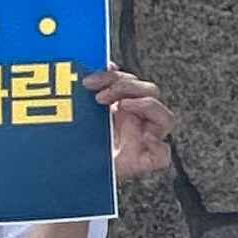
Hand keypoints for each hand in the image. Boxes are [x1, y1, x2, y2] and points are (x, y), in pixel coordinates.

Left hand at [87, 66, 175, 182]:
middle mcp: (137, 120)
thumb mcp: (78, 115)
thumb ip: (86, 92)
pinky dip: (159, 146)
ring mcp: (144, 140)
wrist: (71, 174)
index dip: (114, 76)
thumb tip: (100, 64)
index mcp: (122, 105)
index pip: (129, 81)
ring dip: (146, 106)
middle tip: (100, 96)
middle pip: (150, 91)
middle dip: (126, 86)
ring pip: (166, 118)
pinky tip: (146, 139)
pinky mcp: (144, 161)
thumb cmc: (78, 144)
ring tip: (122, 106)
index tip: (89, 81)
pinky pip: (163, 155)